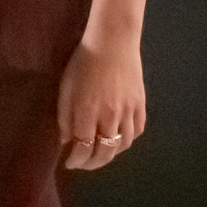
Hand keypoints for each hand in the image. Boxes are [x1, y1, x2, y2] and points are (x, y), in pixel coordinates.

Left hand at [59, 33, 143, 170]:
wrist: (113, 42)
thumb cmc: (83, 63)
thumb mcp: (66, 89)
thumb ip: (65, 118)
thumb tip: (67, 142)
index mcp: (87, 112)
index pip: (83, 149)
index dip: (76, 161)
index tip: (69, 163)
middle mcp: (110, 116)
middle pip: (104, 153)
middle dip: (92, 164)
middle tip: (84, 164)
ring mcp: (128, 111)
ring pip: (122, 145)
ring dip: (110, 155)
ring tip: (100, 154)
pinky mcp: (140, 105)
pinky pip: (137, 131)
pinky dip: (128, 141)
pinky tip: (119, 140)